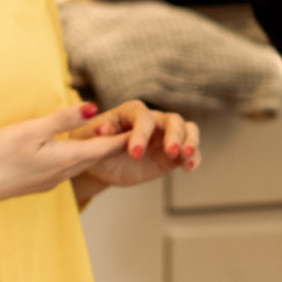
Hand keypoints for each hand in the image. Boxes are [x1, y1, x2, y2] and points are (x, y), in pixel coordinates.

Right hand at [0, 103, 132, 202]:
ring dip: (98, 153)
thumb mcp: (33, 129)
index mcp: (67, 157)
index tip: (146, 129)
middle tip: (139, 134)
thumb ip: (64, 119)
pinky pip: (68, 169)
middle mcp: (65, 171)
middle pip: (99, 156)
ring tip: (114, 141)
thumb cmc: (0, 154)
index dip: (126, 136)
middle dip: (118, 144)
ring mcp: (53, 180)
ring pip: (83, 163)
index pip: (106, 146)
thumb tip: (94, 107)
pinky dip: (79, 159)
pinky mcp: (41, 183)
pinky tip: (75, 155)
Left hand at [69, 99, 199, 189]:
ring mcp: (164, 136)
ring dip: (190, 142)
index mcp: (131, 113)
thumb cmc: (91, 146)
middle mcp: (152, 121)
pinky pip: (190, 151)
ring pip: (188, 130)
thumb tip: (102, 129)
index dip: (141, 133)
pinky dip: (194, 157)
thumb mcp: (88, 140)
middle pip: (172, 119)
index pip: (142, 117)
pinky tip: (189, 168)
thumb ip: (96, 134)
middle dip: (174, 135)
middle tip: (171, 151)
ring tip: (185, 157)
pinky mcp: (172, 154)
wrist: (101, 164)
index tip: (134, 153)